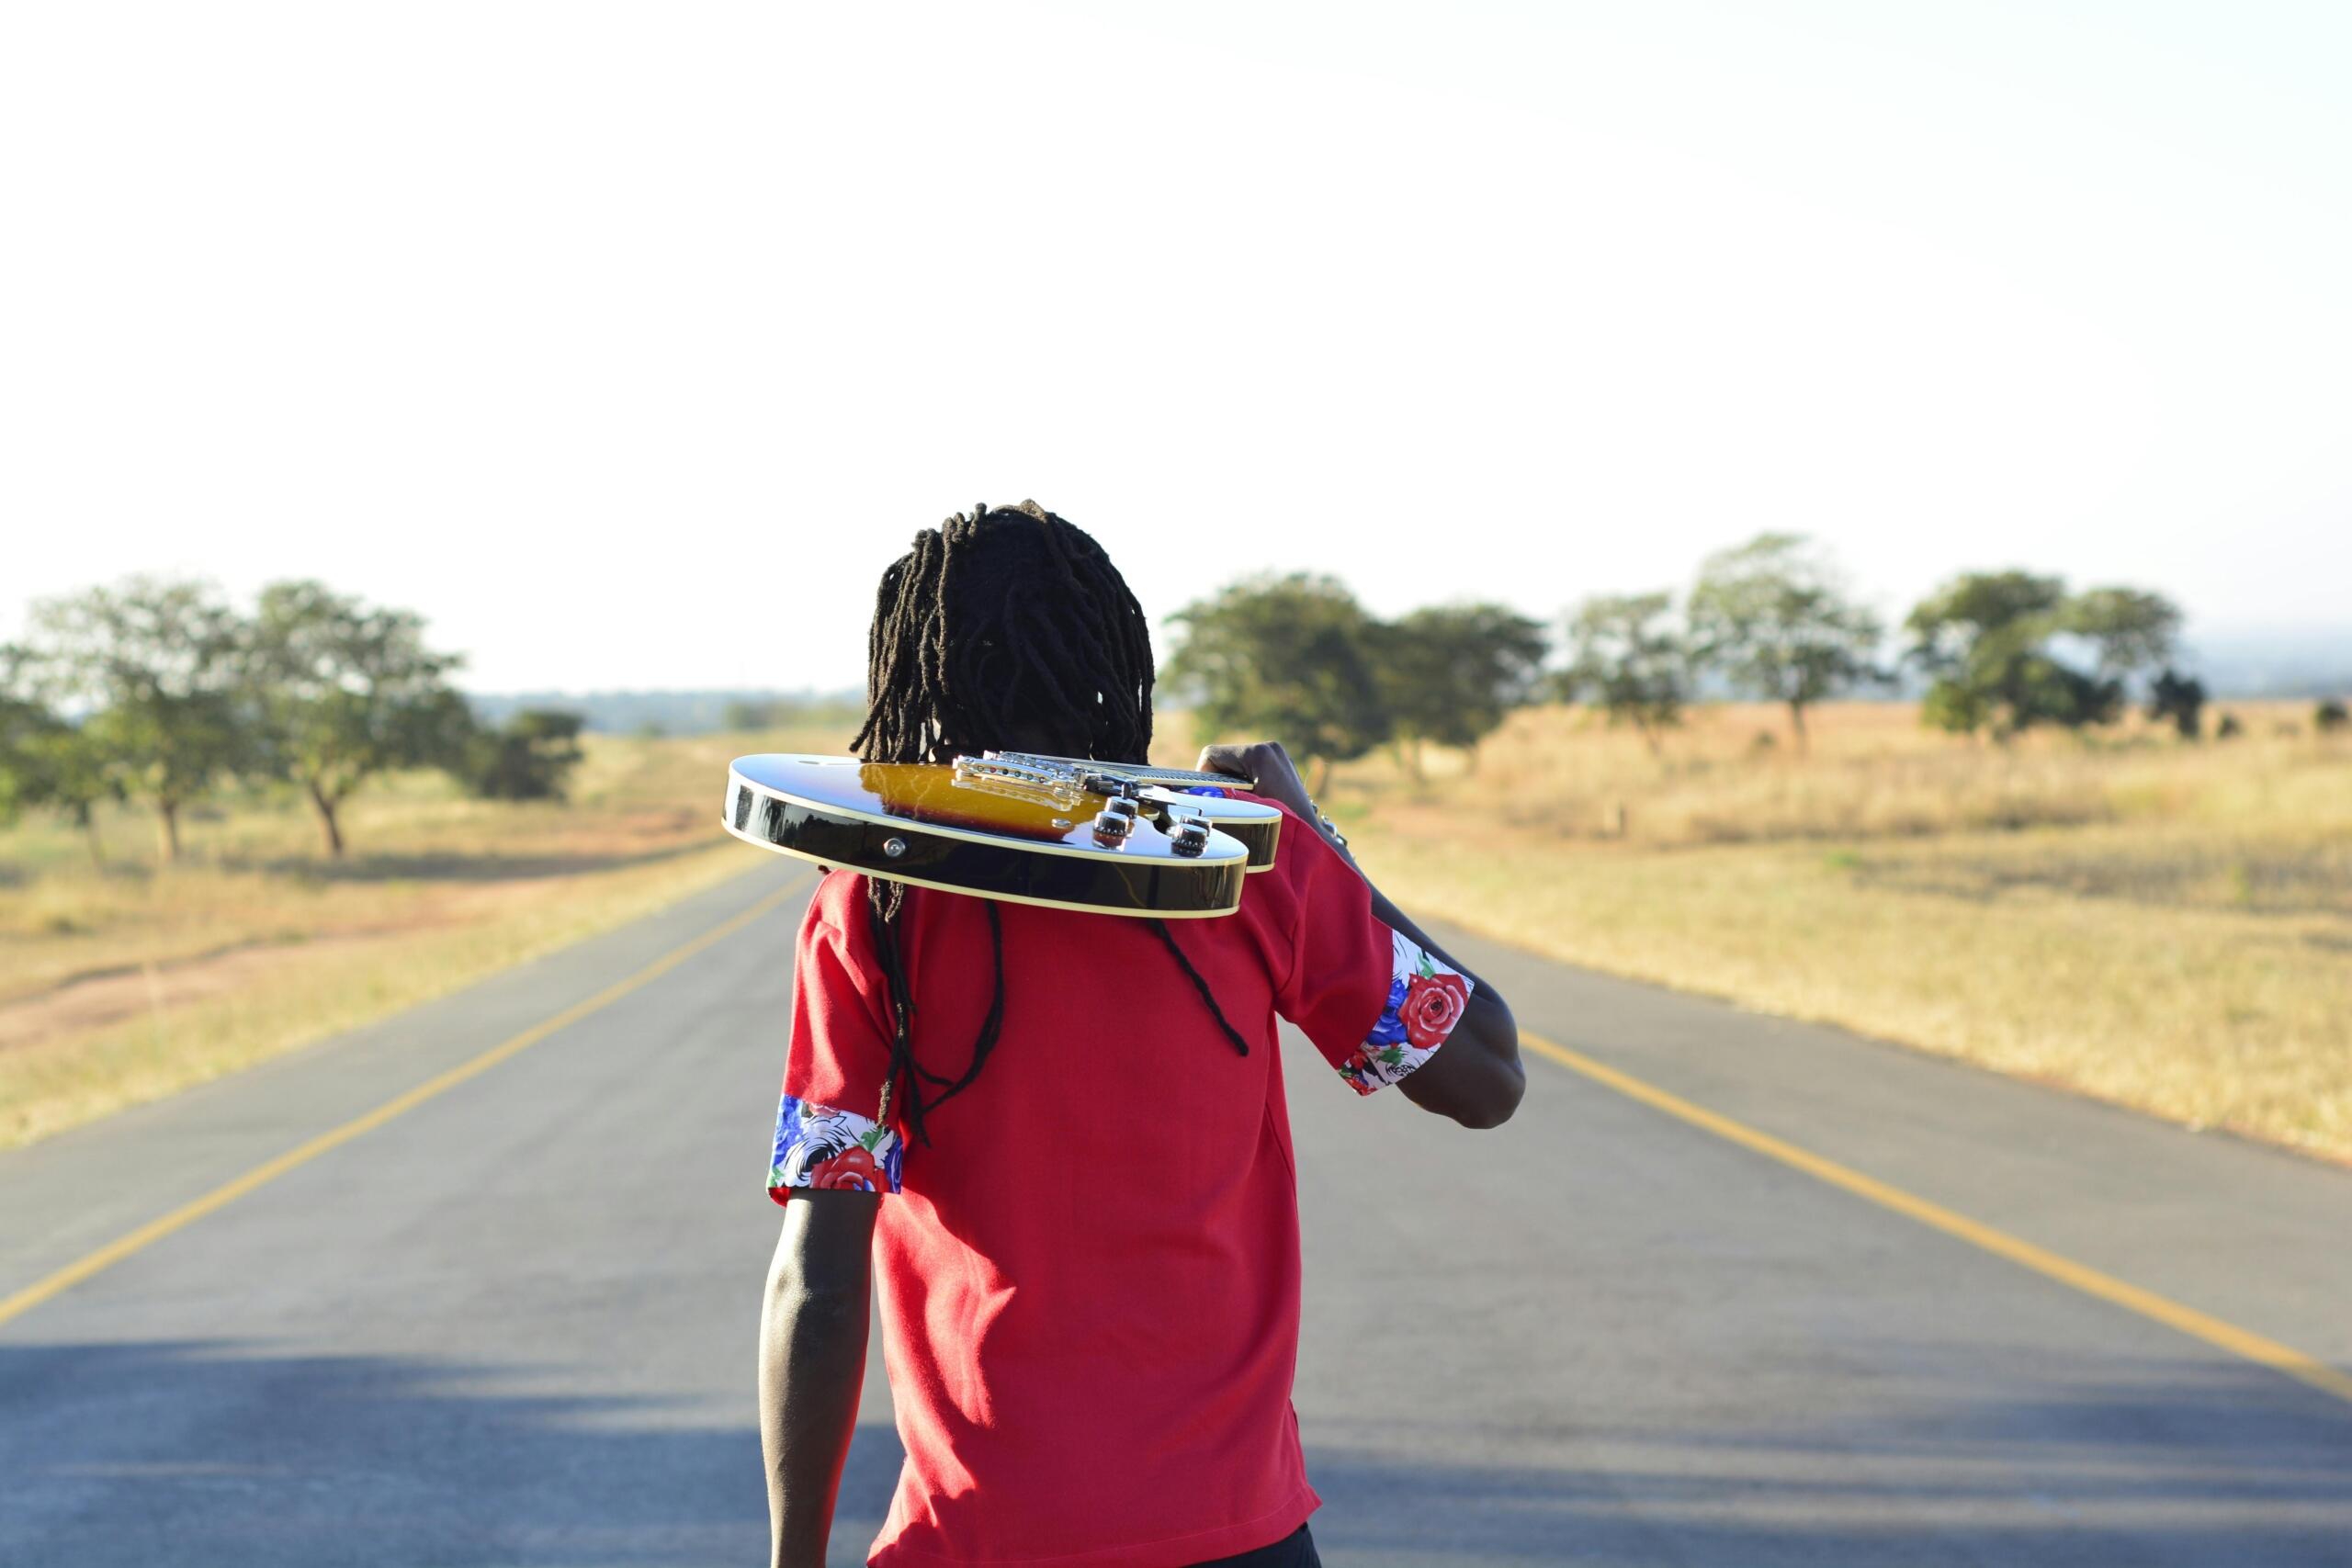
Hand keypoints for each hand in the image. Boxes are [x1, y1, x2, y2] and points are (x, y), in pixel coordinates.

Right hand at [1196, 740, 1313, 822]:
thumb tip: (1188, 796)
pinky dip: (1244, 783)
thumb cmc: (1277, 828)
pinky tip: (1251, 803)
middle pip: (1224, 758)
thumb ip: (1216, 798)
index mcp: (1259, 754)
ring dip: (1230, 783)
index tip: (1206, 798)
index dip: (1202, 777)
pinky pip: (1250, 768)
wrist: (1313, 841)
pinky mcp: (1282, 765)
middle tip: (1220, 804)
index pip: (1212, 755)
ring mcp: (1278, 755)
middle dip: (1217, 780)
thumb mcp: (1240, 810)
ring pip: (1236, 764)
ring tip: (1237, 806)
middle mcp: (1270, 748)